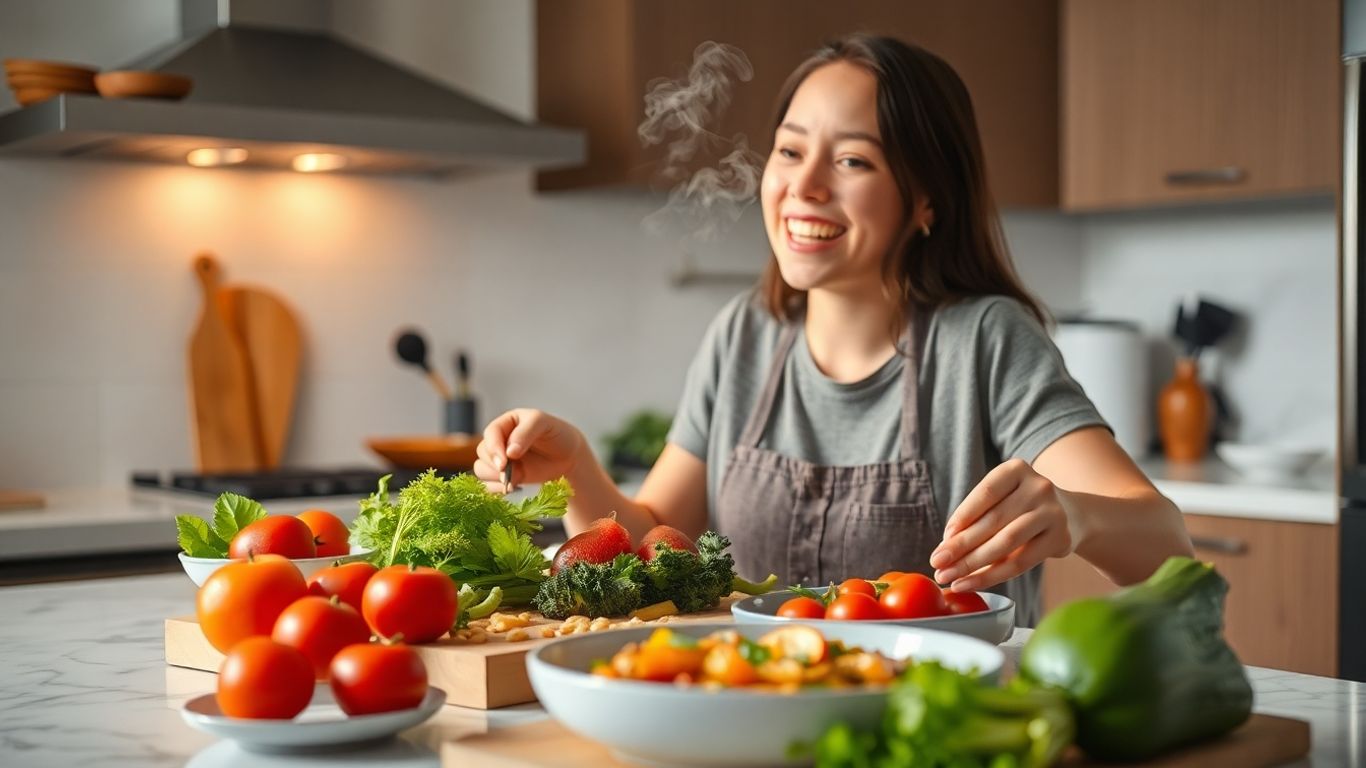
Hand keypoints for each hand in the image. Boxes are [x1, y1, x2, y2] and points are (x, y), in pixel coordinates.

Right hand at [474, 409, 585, 492]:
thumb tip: (509, 452)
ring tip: (514, 481)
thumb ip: (525, 433)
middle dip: (494, 465)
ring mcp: (501, 459)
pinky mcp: (505, 476)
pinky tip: (512, 488)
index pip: (490, 433)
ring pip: (481, 469)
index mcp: (505, 423)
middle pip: (482, 453)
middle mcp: (499, 441)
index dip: (494, 448)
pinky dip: (497, 489)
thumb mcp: (543, 423)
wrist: (568, 455)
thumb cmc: (557, 433)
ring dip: (494, 478)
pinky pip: (489, 485)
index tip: (504, 461)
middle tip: (509, 474)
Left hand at [929, 458, 1083, 591]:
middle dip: (960, 545)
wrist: (1071, 516)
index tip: (943, 539)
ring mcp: (1052, 512)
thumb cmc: (1021, 507)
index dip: (962, 517)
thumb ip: (977, 517)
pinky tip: (969, 583)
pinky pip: (1020, 562)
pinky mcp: (1061, 538)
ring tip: (948, 576)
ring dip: (972, 563)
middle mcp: (1038, 487)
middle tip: (937, 563)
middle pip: (993, 521)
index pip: (984, 493)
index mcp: (1017, 469)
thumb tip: (945, 547)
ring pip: (1006, 542)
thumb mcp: (1002, 499)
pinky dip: (991, 576)